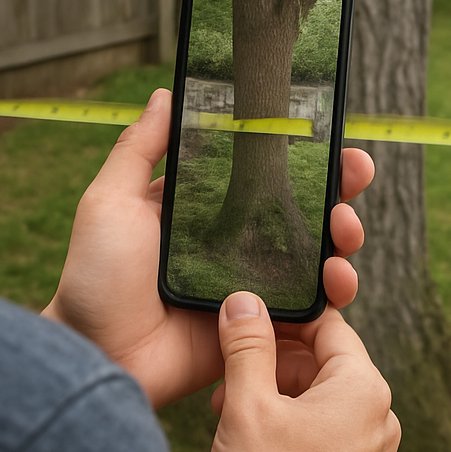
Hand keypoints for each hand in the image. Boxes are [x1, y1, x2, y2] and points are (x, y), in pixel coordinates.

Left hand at [42, 88, 374, 408]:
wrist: (98, 357)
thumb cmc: (95, 279)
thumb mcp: (110, 201)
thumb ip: (139, 149)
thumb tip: (166, 94)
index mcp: (203, 209)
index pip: (261, 172)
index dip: (299, 154)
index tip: (330, 134)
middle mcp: (233, 243)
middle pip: (301, 210)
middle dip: (337, 189)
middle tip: (354, 174)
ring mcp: (251, 285)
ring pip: (315, 255)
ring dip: (343, 237)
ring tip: (346, 230)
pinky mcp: (261, 326)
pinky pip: (310, 308)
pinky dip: (335, 292)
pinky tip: (338, 279)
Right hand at [209, 292, 400, 451]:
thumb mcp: (247, 406)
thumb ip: (246, 345)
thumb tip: (243, 300)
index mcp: (363, 387)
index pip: (326, 323)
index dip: (282, 315)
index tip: (244, 318)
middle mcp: (378, 413)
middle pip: (320, 359)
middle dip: (270, 359)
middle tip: (226, 370)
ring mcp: (370, 447)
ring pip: (317, 395)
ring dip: (273, 392)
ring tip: (228, 409)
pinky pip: (322, 427)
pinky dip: (287, 421)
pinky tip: (248, 436)